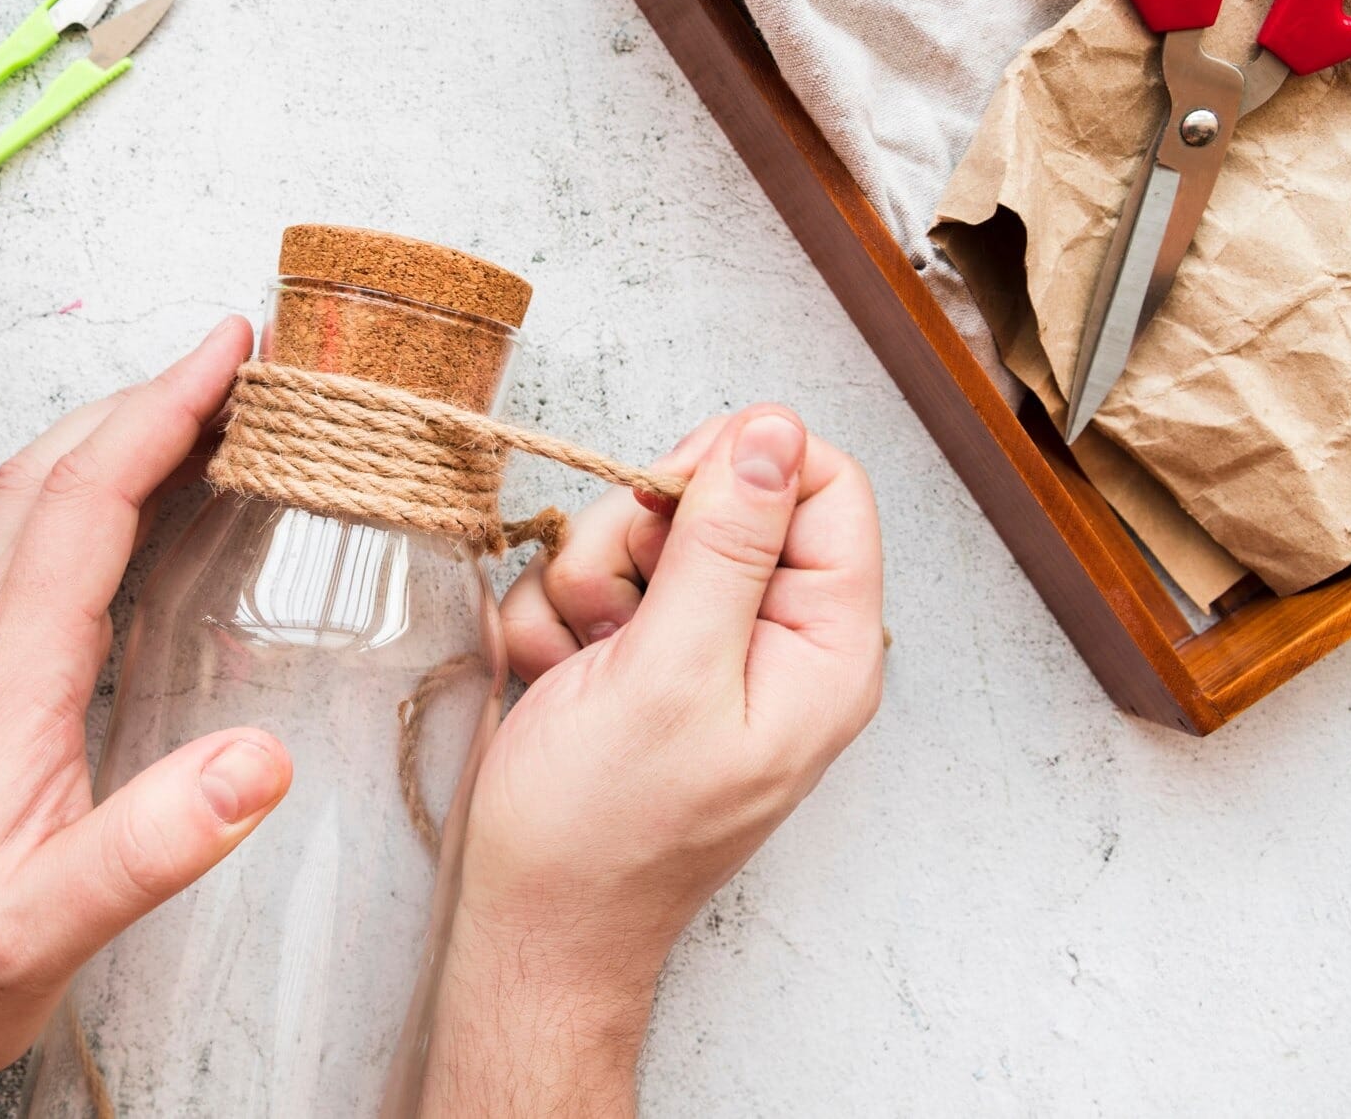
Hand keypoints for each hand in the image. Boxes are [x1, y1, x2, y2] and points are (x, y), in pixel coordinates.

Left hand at [0, 318, 291, 1116]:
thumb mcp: (44, 929)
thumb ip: (147, 849)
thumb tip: (261, 762)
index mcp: (6, 680)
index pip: (84, 505)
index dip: (159, 415)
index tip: (229, 355)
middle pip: (52, 472)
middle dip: (144, 395)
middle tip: (238, 360)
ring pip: (33, 499)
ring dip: (115, 431)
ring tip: (204, 407)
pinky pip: (33, 545)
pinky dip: (95, 489)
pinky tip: (144, 509)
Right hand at [423, 406, 884, 1115]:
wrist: (527, 921)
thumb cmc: (600, 829)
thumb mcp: (670, 672)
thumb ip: (728, 543)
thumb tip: (775, 429)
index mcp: (824, 646)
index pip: (821, 481)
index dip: (739, 465)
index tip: (665, 501)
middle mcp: (772, 638)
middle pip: (720, 495)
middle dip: (639, 534)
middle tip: (613, 614)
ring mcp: (699, 646)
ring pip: (640, 530)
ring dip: (583, 580)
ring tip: (578, 664)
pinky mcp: (634, 655)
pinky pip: (588, 578)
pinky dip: (554, 618)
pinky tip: (553, 680)